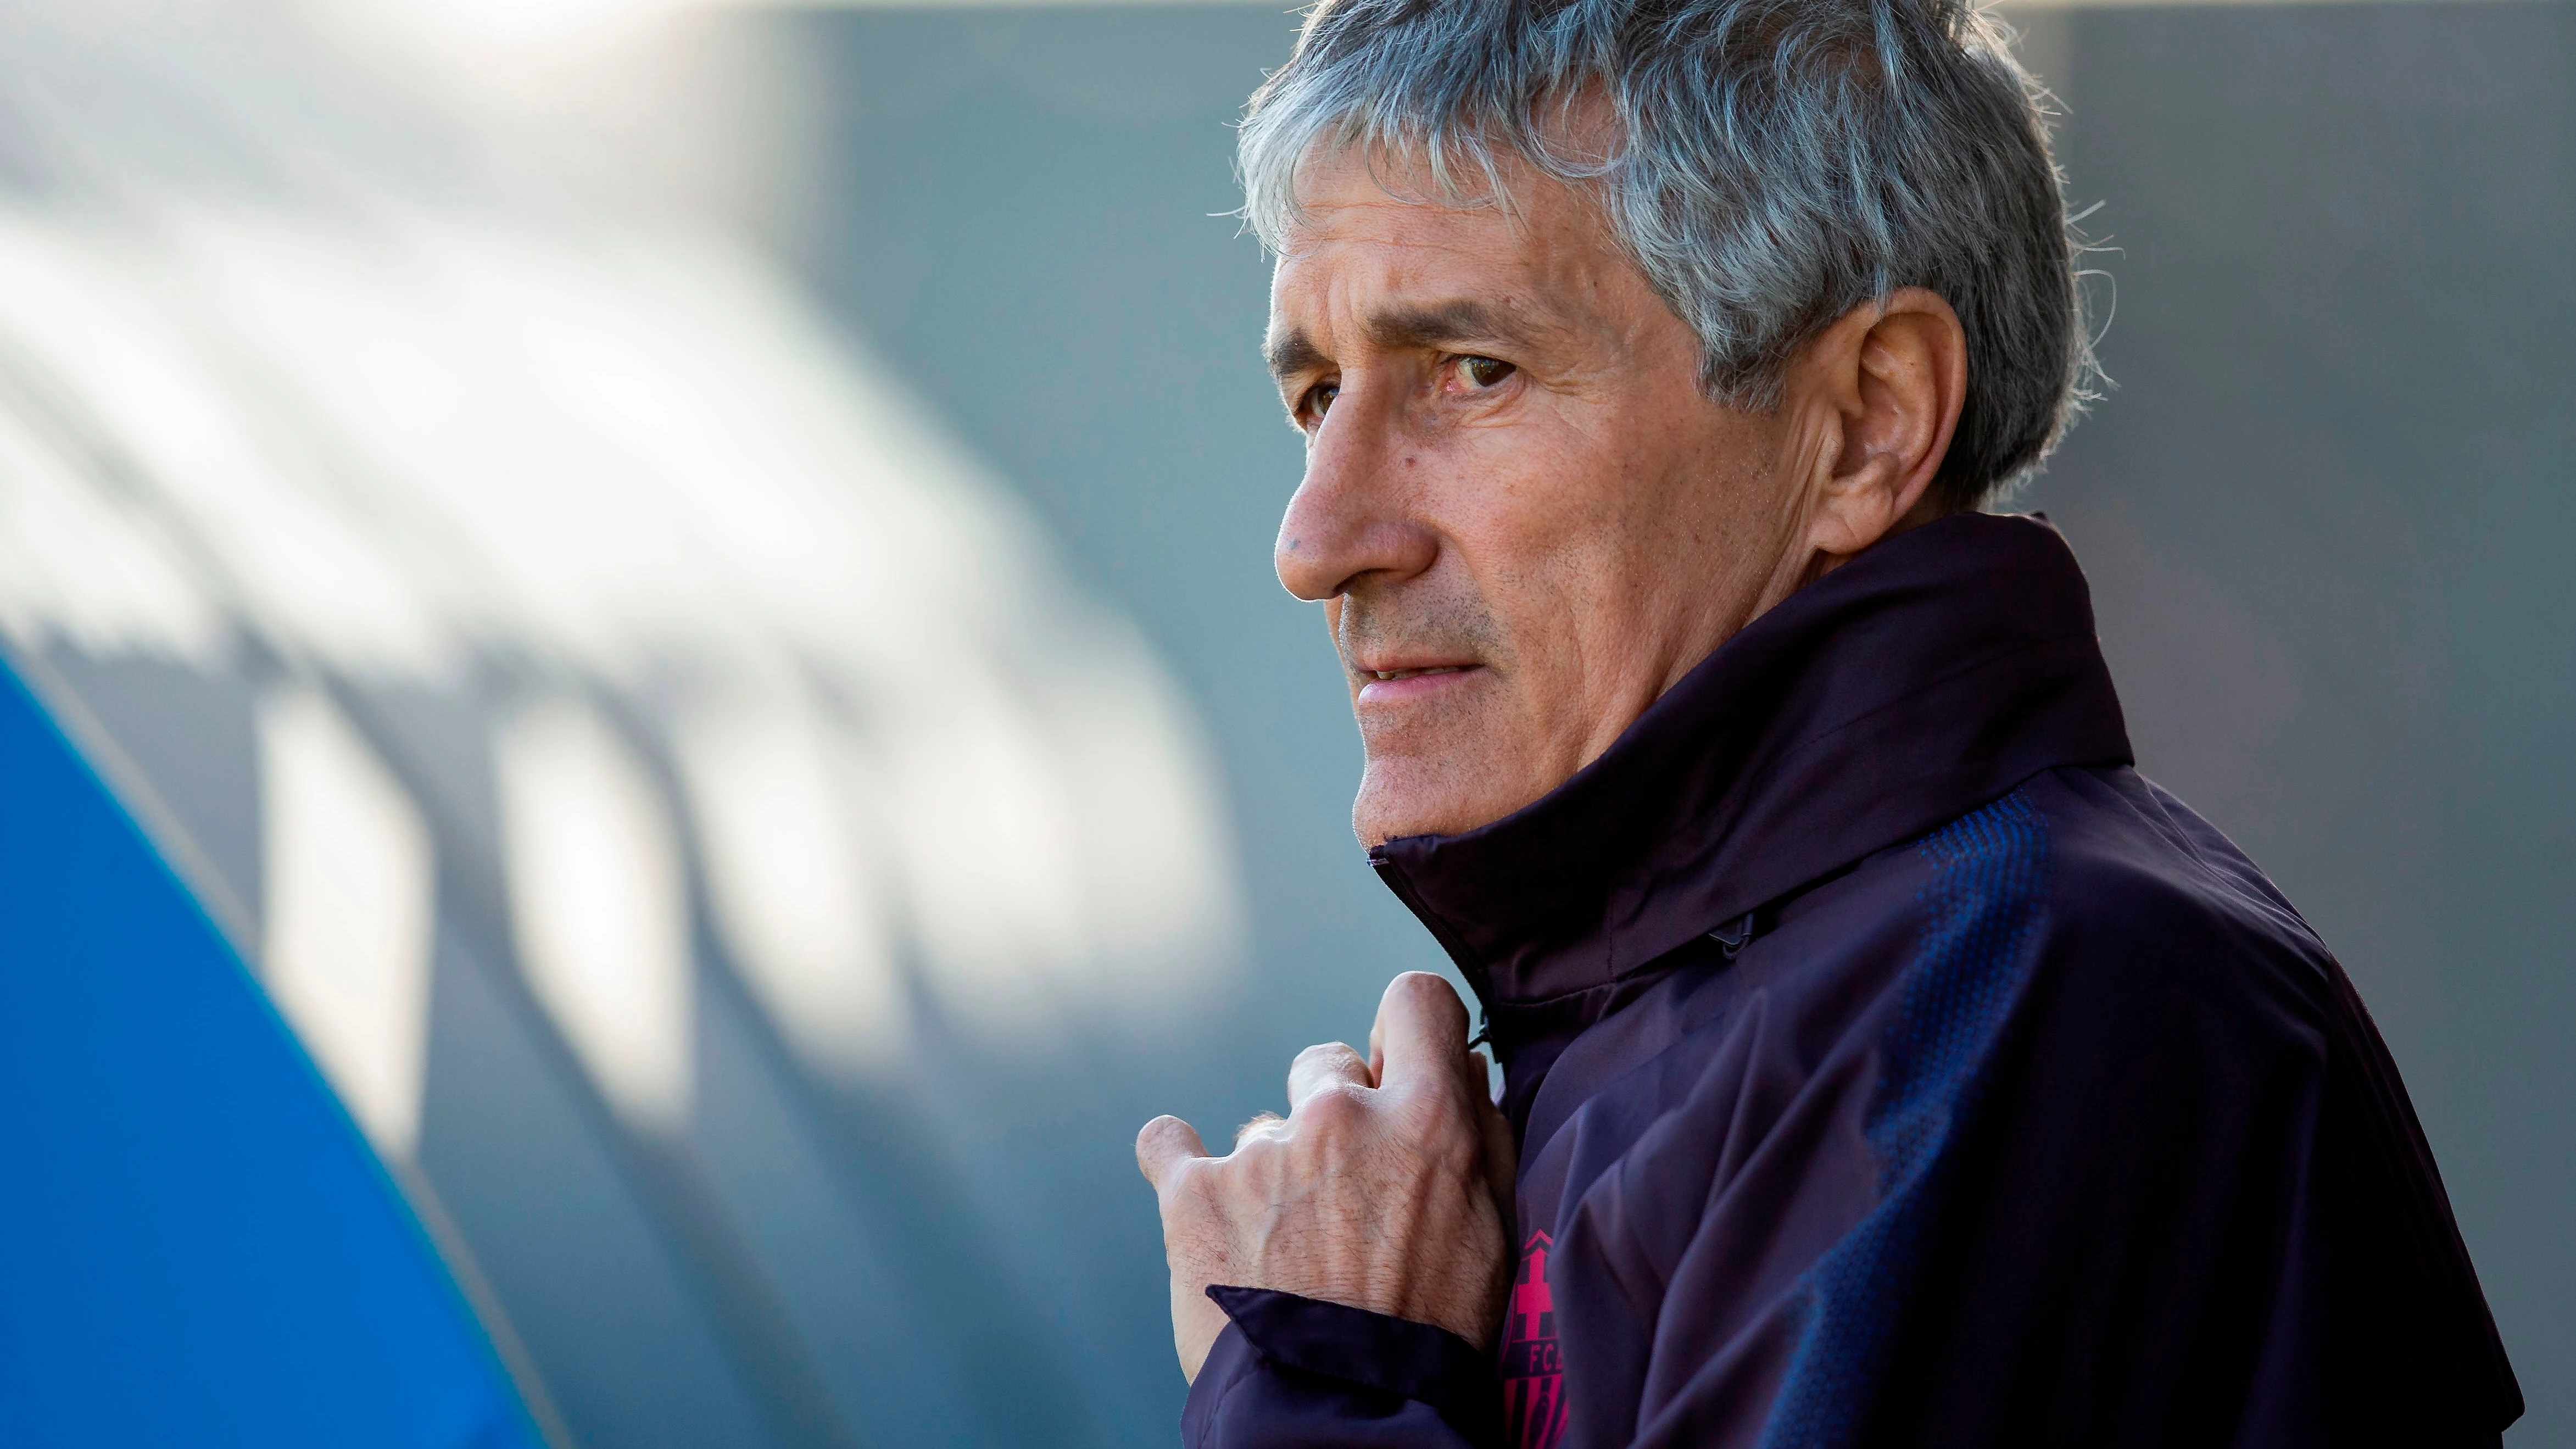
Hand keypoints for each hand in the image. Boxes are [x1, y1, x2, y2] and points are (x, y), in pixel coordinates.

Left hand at [1137, 972, 1516, 1381]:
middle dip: (1333, 1114)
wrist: (1343, 1418)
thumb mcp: (1489, 1231)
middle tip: (1341, 1192)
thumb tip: (1465, 1070)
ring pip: (1261, 1126)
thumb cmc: (1430, 1335)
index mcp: (1427, 1118)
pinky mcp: (1193, 1192)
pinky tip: (1193, 1197)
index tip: (1395, 1066)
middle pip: (1328, 1064)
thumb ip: (1481, 1137)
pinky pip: (1166, 1142)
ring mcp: (1263, 1152)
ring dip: (1271, 1168)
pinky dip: (1177, 1162)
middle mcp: (1342, 1116)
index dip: (1406, 1030)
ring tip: (1285, 1248)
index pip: (1417, 1000)